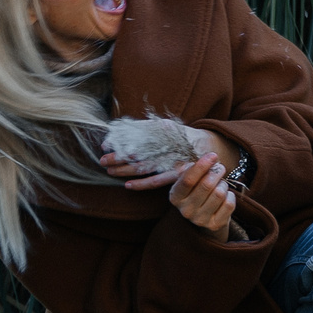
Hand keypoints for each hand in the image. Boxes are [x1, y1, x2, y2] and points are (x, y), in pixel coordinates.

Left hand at [103, 127, 244, 191]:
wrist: (210, 148)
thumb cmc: (182, 137)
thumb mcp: (166, 127)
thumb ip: (145, 127)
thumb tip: (119, 129)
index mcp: (163, 131)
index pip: (136, 136)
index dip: (120, 141)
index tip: (105, 145)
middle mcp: (168, 145)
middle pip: (138, 152)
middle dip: (118, 157)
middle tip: (102, 160)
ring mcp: (173, 160)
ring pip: (144, 167)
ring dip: (125, 170)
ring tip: (110, 171)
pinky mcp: (178, 175)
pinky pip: (157, 181)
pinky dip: (142, 184)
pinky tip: (129, 186)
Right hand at [168, 151, 238, 235]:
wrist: (206, 215)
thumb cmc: (197, 191)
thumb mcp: (188, 179)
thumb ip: (189, 169)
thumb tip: (195, 163)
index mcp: (175, 197)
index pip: (188, 180)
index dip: (202, 166)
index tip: (213, 155)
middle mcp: (185, 210)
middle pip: (206, 185)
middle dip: (217, 172)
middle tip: (220, 168)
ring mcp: (200, 220)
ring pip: (219, 193)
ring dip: (223, 184)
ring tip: (221, 184)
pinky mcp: (214, 225)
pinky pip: (229, 204)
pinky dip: (230, 195)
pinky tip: (225, 196)